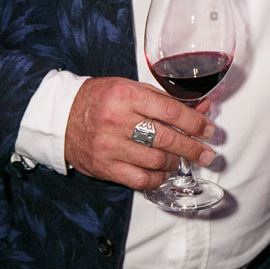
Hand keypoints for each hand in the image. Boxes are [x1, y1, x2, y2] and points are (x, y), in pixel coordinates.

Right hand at [65, 76, 215, 189]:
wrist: (61, 117)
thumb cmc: (101, 99)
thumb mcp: (132, 89)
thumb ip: (166, 100)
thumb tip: (201, 108)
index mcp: (127, 95)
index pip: (171, 111)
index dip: (195, 122)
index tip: (208, 130)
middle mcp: (118, 120)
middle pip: (167, 139)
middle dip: (193, 148)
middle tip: (207, 153)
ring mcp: (110, 146)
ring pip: (156, 160)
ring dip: (176, 162)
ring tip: (182, 159)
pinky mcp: (104, 167)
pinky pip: (140, 179)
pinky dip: (158, 177)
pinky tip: (163, 172)